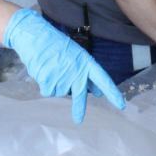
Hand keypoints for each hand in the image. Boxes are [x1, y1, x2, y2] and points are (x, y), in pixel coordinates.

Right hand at [3, 9, 125, 122]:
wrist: (34, 34)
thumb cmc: (54, 44)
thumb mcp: (75, 55)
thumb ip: (85, 73)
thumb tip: (96, 92)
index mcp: (85, 61)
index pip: (102, 79)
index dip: (112, 92)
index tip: (121, 105)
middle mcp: (76, 70)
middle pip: (80, 94)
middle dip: (79, 108)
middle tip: (78, 120)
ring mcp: (62, 75)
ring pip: (60, 92)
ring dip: (54, 84)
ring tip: (49, 67)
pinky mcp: (48, 80)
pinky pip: (48, 91)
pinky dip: (44, 84)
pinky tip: (42, 71)